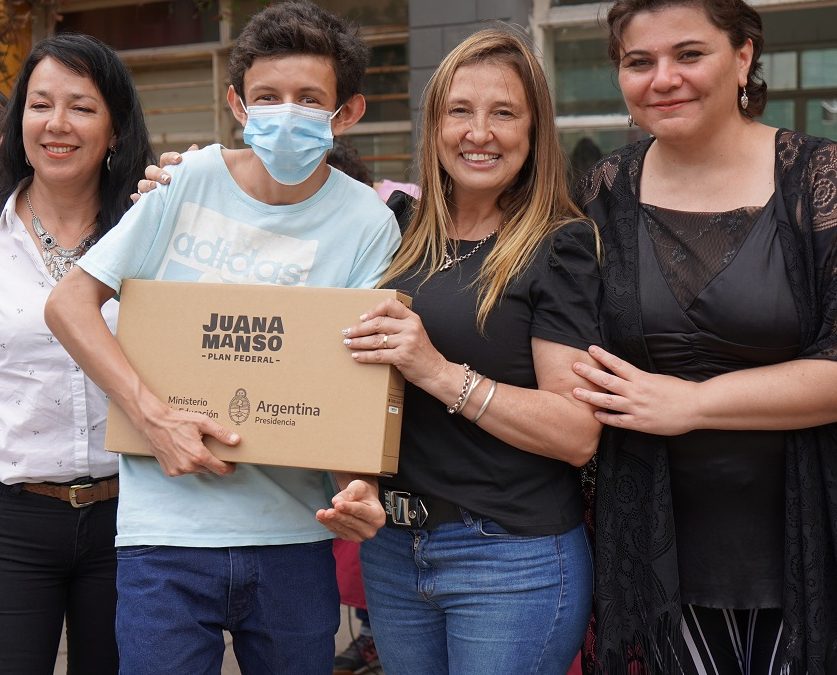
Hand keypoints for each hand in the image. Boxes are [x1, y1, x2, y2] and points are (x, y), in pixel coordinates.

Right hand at [130, 144, 198, 202]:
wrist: (183, 208)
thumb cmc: (185, 188)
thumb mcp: (189, 177)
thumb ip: (190, 163)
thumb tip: (194, 147)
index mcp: (166, 169)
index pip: (165, 159)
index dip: (170, 157)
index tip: (179, 159)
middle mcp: (155, 178)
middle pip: (150, 170)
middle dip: (158, 173)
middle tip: (168, 179)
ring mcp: (149, 190)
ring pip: (142, 184)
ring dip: (146, 184)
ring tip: (154, 187)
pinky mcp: (146, 203)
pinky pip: (138, 200)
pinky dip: (137, 198)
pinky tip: (137, 197)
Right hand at [142, 402, 238, 476]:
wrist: (152, 423)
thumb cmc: (177, 421)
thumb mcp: (203, 422)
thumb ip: (221, 433)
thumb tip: (236, 441)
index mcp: (199, 455)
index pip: (221, 470)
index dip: (229, 467)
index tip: (231, 463)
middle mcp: (188, 466)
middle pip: (209, 469)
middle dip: (212, 461)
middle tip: (209, 448)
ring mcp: (178, 471)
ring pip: (197, 470)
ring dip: (198, 462)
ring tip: (194, 447)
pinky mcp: (169, 471)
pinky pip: (184, 471)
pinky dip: (186, 464)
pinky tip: (183, 451)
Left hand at [316, 476, 385, 540]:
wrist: (362, 501)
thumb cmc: (363, 493)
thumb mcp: (359, 487)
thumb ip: (350, 492)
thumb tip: (337, 502)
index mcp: (378, 516)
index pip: (362, 512)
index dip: (349, 508)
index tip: (338, 505)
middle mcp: (371, 529)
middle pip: (352, 522)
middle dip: (339, 516)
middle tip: (328, 511)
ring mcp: (361, 536)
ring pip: (343, 529)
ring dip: (331, 521)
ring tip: (321, 513)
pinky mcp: (350, 538)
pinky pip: (338, 532)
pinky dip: (329, 525)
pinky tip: (322, 517)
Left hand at [341, 298, 445, 388]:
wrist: (435, 371)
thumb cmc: (422, 353)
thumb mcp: (415, 332)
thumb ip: (399, 326)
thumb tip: (371, 324)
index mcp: (412, 318)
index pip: (390, 305)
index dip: (374, 310)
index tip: (362, 317)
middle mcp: (410, 328)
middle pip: (378, 323)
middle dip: (359, 328)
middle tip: (347, 332)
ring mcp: (406, 342)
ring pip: (375, 340)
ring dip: (358, 342)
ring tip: (348, 343)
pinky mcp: (402, 356)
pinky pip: (378, 355)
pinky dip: (365, 356)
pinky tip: (356, 356)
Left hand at [571, 345, 699, 435]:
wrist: (696, 407)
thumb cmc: (680, 391)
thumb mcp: (658, 379)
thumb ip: (640, 378)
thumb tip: (626, 375)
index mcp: (641, 378)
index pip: (617, 364)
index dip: (603, 356)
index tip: (590, 349)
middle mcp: (636, 391)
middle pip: (607, 380)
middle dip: (589, 373)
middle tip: (574, 367)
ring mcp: (636, 408)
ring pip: (607, 401)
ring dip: (590, 396)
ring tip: (575, 392)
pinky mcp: (639, 423)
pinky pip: (618, 421)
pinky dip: (605, 418)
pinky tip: (595, 415)